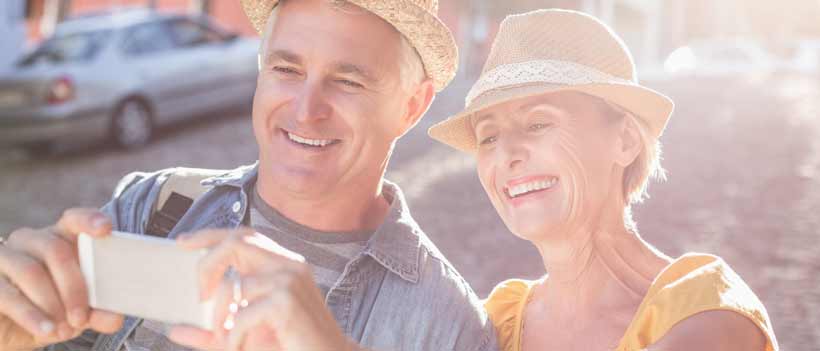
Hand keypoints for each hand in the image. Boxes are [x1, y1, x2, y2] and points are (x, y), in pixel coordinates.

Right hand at [0, 208, 124, 349]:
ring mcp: (5, 258)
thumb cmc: (51, 310)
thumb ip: (97, 312)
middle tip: (81, 317)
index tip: (105, 229)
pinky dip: (30, 314)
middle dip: (73, 286)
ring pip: (31, 270)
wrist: (13, 330)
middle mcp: (31, 241)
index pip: (74, 220)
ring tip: (65, 328)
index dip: (88, 220)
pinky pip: (7, 293)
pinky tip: (46, 329)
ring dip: (52, 303)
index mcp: (60, 239)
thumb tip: (116, 318)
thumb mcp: (77, 311)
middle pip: (56, 250)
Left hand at [168, 228, 355, 350]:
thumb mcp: (246, 333)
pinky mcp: (286, 302)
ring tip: (227, 339)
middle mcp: (290, 265)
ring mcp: (290, 280)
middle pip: (237, 242)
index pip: (245, 235)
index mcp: (285, 264)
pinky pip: (241, 315)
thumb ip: (212, 331)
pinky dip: (233, 336)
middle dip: (207, 264)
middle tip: (197, 295)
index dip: (211, 235)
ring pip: (234, 286)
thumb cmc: (292, 344)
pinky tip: (240, 346)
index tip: (183, 243)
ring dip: (222, 318)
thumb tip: (175, 330)